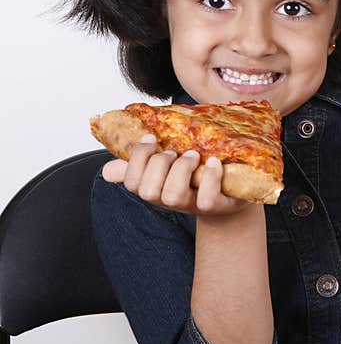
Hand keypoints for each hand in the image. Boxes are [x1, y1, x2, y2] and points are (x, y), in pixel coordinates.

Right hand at [102, 134, 249, 215]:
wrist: (229, 194)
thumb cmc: (194, 177)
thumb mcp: (167, 167)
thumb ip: (141, 164)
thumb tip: (108, 170)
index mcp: (155, 187)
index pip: (131, 181)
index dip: (138, 158)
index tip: (152, 138)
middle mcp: (169, 200)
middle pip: (148, 191)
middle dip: (158, 164)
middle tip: (174, 151)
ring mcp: (192, 205)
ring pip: (173, 195)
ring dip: (181, 169)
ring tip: (193, 155)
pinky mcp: (217, 206)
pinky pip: (207, 199)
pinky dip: (210, 177)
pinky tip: (214, 162)